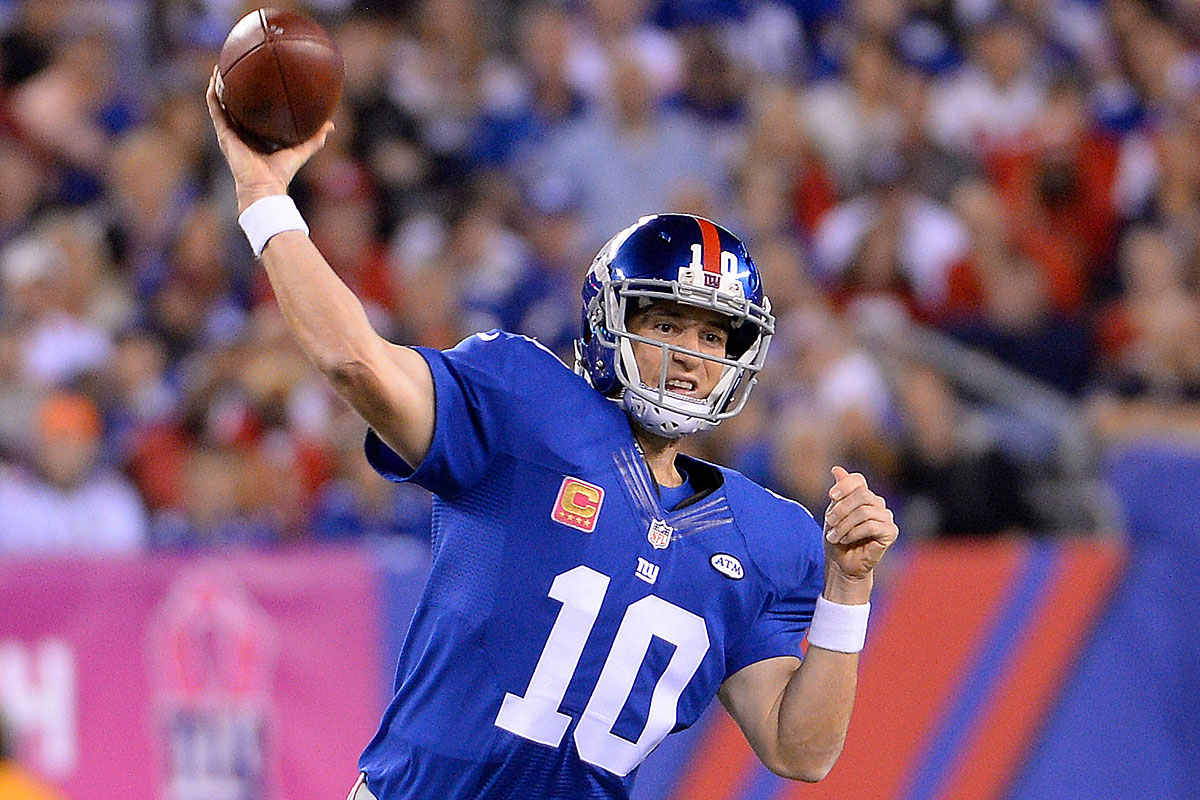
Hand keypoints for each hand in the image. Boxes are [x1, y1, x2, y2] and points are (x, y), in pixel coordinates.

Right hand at [205, 67, 332, 211]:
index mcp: (256, 137)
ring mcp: (230, 133)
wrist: (264, 185)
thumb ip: (315, 138)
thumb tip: (331, 124)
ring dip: (219, 86)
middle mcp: (241, 133)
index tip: (257, 81)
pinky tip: (215, 79)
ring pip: (221, 105)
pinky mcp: (223, 134)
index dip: (253, 100)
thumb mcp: (301, 150)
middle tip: (236, 68)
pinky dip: (213, 94)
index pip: (253, 115)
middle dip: (234, 89)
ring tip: (220, 67)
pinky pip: (215, 110)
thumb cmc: (281, 173)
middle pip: (235, 107)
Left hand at [822, 466, 897, 592]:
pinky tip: (846, 540)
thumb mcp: (833, 513)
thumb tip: (836, 468)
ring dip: (844, 525)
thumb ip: (838, 493)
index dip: (844, 485)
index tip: (831, 496)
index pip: (858, 480)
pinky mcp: (891, 532)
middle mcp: (877, 503)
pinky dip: (854, 533)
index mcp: (863, 495)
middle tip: (829, 522)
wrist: (842, 563)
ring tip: (834, 536)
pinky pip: (871, 526)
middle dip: (841, 508)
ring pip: (864, 511)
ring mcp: (886, 517)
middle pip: (862, 494)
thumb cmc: (837, 538)